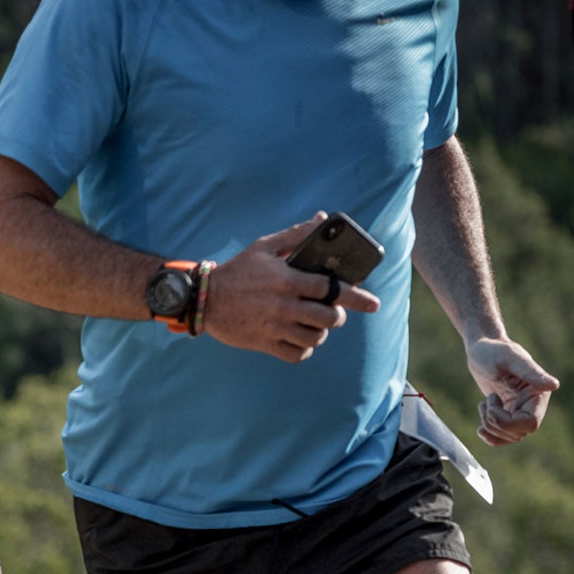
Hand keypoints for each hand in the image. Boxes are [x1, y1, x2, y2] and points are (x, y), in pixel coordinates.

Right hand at [202, 215, 380, 362]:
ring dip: (321, 333)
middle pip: (328, 317)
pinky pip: (295, 354)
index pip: (332, 288)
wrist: (202, 298)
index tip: (371, 303)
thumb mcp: (264, 247)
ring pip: (314, 338)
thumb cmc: (237, 270)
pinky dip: (304, 350)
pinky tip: (301, 342)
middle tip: (334, 313)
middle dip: (337, 316)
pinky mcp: (263, 342)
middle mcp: (283, 304)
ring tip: (315, 326)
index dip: (356, 296)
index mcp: (287, 279)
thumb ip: (296, 235)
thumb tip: (323, 218)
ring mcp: (273, 326)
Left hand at [466, 337, 558, 445]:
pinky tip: (480, 427)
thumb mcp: (510, 359)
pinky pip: (502, 437)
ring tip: (484, 404)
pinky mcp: (508, 414)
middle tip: (486, 401)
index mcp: (538, 393)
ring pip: (509, 437)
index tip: (491, 400)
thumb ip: (530, 373)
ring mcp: (520, 411)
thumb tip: (554, 385)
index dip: (507, 422)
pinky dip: (490, 436)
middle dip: (495, 422)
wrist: (482, 350)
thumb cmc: (494, 351)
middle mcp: (533, 405)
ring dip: (490, 426)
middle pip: (518, 432)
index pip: (530, 423)